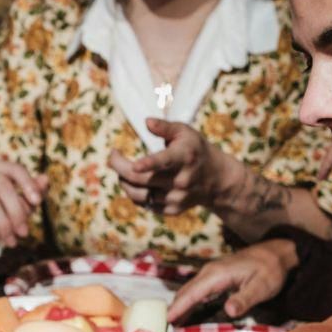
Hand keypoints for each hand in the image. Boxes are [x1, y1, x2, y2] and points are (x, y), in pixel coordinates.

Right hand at [0, 161, 44, 266]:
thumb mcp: (17, 208)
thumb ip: (31, 194)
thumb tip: (46, 179)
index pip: (13, 169)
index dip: (27, 184)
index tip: (37, 202)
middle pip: (2, 186)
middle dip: (16, 212)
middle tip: (24, 233)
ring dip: (3, 224)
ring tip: (10, 240)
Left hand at [110, 118, 224, 214]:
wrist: (218, 180)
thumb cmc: (195, 150)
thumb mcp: (185, 133)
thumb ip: (165, 127)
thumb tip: (146, 121)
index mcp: (184, 157)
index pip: (164, 162)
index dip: (148, 164)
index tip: (135, 165)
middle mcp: (181, 180)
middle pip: (140, 179)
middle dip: (119, 167)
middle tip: (113, 156)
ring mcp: (176, 198)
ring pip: (138, 194)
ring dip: (124, 181)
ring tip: (123, 170)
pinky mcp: (172, 210)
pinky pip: (144, 204)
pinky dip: (134, 193)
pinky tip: (137, 183)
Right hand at [168, 239, 297, 322]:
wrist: (275, 253)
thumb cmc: (270, 270)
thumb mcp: (262, 287)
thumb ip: (244, 299)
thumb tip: (229, 311)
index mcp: (217, 274)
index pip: (192, 294)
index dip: (178, 307)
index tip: (165, 320)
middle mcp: (208, 272)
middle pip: (185, 292)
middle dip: (173, 309)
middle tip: (162, 329)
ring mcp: (209, 274)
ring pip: (188, 291)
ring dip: (178, 306)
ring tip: (169, 324)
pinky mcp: (213, 277)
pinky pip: (194, 291)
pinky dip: (186, 302)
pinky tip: (183, 313)